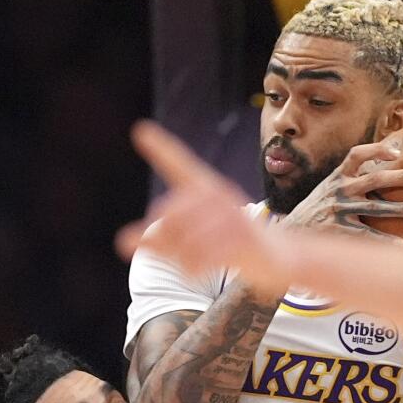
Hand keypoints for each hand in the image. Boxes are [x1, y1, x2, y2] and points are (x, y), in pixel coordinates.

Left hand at [128, 120, 271, 276]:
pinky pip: (202, 257)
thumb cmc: (232, 244)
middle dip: (162, 235)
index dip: (161, 149)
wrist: (282, 256)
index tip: (141, 130)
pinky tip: (195, 272)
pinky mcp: (244, 242)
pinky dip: (191, 269)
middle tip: (173, 252)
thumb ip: (160, 239)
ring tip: (191, 265)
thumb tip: (121, 241)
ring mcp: (233, 218)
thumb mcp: (195, 240)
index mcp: (209, 189)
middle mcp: (220, 197)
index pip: (180, 165)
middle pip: (170, 212)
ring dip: (180, 257)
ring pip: (184, 238)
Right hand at [276, 136, 402, 241]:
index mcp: (338, 176)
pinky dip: (383, 240)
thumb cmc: (319, 207)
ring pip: (375, 207)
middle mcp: (339, 190)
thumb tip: (382, 164)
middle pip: (375, 179)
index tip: (398, 152)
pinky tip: (400, 244)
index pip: (357, 154)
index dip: (377, 150)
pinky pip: (365, 235)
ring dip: (399, 208)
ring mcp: (339, 210)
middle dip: (401, 177)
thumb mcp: (329, 187)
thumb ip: (350, 177)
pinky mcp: (338, 231)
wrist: (292, 233)